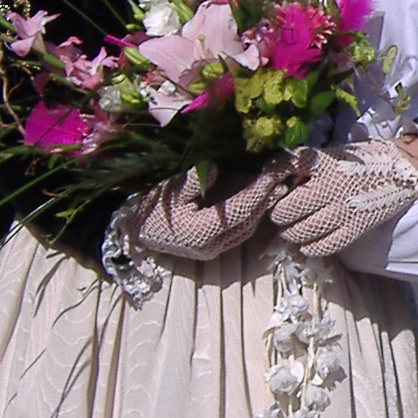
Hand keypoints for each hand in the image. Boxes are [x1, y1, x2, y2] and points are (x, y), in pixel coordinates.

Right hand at [122, 159, 290, 263]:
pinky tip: (258, 200)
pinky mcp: (213, 247)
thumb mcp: (168, 192)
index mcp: (202, 232)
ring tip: (276, 187)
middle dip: (266, 200)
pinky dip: (250, 215)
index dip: (257, 192)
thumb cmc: (150, 210)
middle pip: (249, 222)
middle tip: (282, 179)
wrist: (135, 233)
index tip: (270, 175)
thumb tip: (215, 168)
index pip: (239, 211)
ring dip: (261, 209)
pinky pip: (239, 232)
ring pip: (247, 229)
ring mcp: (213, 249)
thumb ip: (193, 181)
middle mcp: (212, 245)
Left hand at [268, 139, 417, 255]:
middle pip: (290, 209)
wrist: (402, 172)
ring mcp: (344, 209)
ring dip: (291, 234)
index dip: (272, 179)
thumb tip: (283, 179)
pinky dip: (311, 248)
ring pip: (303, 231)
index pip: (286, 166)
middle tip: (279, 216)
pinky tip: (307, 245)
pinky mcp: (356, 227)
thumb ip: (309, 166)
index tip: (271, 189)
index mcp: (325, 163)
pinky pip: (326, 245)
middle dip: (279, 215)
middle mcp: (332, 186)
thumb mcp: (335, 154)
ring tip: (290, 231)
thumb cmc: (364, 161)